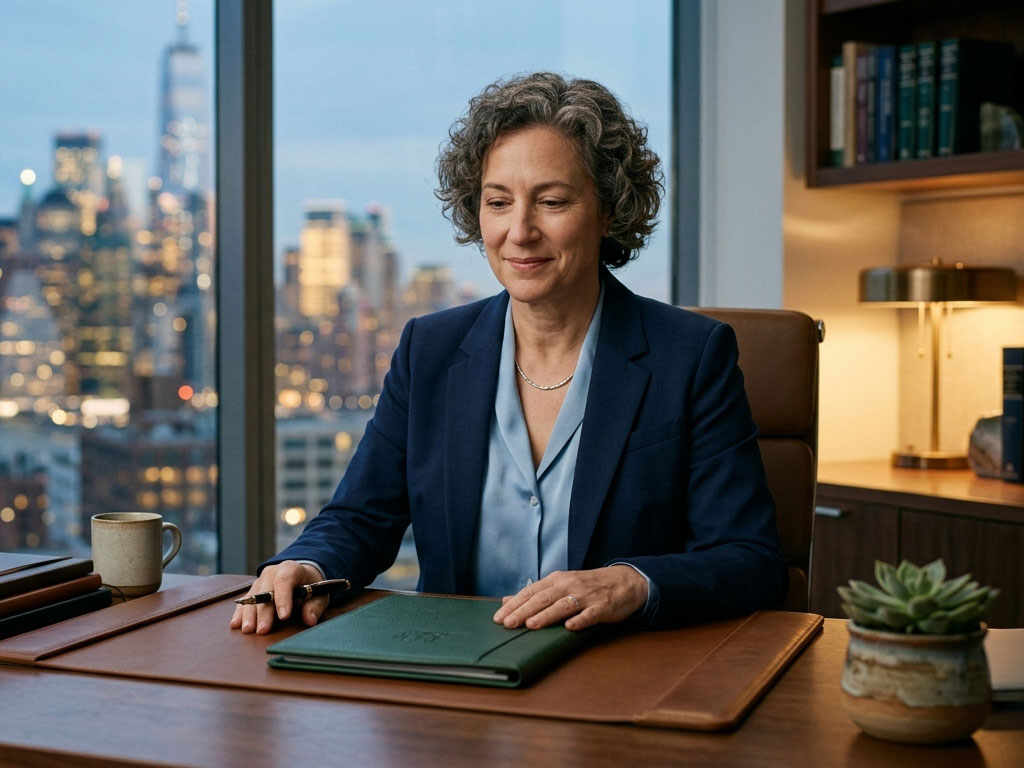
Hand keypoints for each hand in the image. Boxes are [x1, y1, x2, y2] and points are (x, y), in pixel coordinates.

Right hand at [229, 560, 328, 634]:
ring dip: (249, 615)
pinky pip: (245, 601)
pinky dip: (240, 613)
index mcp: (290, 569)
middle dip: (264, 612)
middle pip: (265, 592)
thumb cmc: (311, 587)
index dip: (283, 599)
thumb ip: (315, 606)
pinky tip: (236, 624)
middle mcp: (272, 572)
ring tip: (248, 630)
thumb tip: (309, 619)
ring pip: (252, 597)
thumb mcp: (319, 594)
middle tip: (263, 630)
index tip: (284, 616)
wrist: (301, 576)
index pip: (284, 581)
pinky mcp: (253, 590)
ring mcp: (260, 581)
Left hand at [492, 565, 647, 631]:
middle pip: (543, 598)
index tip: (498, 617)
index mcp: (557, 580)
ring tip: (530, 625)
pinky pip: (590, 614)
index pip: (531, 592)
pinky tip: (570, 627)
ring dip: (546, 615)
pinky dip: (580, 620)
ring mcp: (586, 596)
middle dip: (524, 611)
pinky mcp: (603, 606)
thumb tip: (507, 600)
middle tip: (507, 624)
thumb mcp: (561, 585)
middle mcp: (569, 585)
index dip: (514, 605)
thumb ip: (535, 593)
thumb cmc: (589, 586)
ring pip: (563, 605)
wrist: (625, 581)